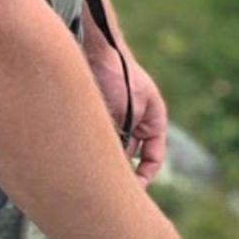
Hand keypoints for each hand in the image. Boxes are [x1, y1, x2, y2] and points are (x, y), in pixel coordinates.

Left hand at [87, 38, 168, 183]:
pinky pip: (101, 138)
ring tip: (93, 159)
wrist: (96, 49)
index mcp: (154, 120)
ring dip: (106, 155)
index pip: (154, 158)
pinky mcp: (102, 115)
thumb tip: (116, 165)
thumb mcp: (128, 110)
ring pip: (115, 149)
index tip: (131, 190)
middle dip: (122, 170)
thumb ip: (125, 138)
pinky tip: (84, 147)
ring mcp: (120, 118)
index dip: (144, 176)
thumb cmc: (118, 76)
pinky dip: (96, 145)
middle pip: (131, 158)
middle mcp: (138, 122)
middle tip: (108, 184)